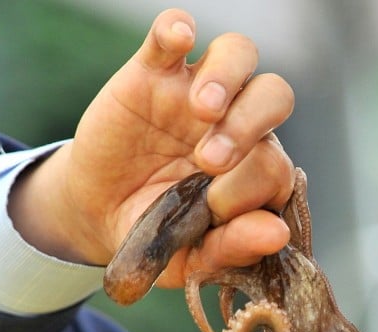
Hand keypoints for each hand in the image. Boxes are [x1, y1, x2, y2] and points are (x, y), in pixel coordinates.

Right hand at [8, 8, 294, 287]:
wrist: (101, 214)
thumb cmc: (159, 234)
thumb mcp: (192, 257)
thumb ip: (234, 247)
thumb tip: (276, 235)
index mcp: (258, 170)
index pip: (276, 165)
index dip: (251, 187)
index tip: (215, 210)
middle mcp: (239, 123)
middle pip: (274, 96)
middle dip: (249, 127)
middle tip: (210, 161)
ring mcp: (198, 93)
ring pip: (237, 55)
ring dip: (226, 79)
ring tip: (202, 110)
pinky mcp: (154, 72)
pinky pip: (171, 35)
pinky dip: (176, 29)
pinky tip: (178, 38)